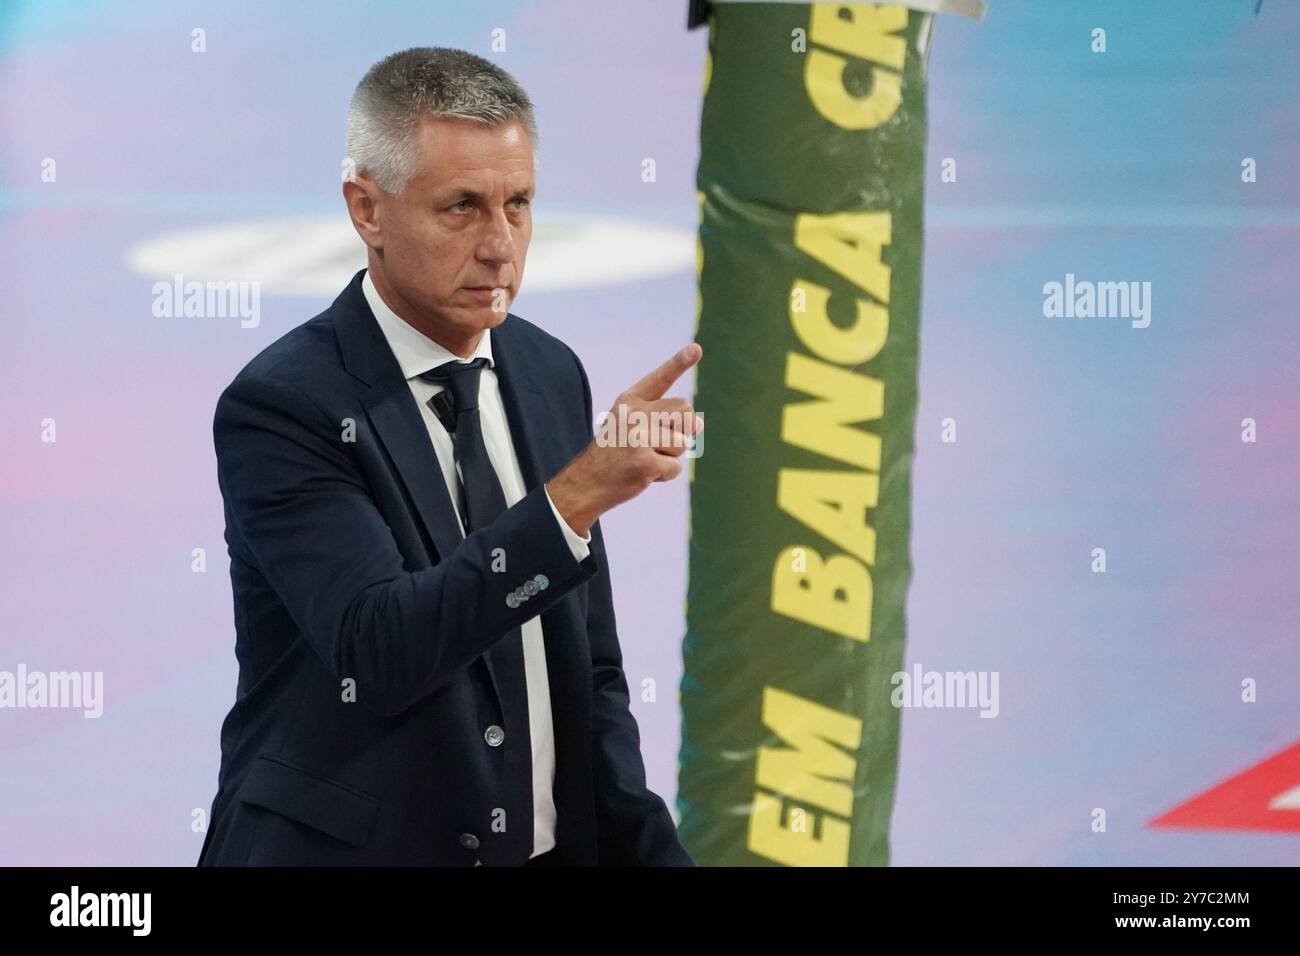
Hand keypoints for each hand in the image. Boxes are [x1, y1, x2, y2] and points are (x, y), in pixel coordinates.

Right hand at [547, 344, 703, 535]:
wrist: (586, 483)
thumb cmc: (615, 454)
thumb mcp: (631, 426)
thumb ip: (664, 419)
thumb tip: (700, 425)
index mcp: (629, 401)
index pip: (660, 378)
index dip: (679, 362)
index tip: (697, 348)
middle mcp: (634, 414)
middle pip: (685, 411)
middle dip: (682, 429)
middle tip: (657, 443)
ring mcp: (639, 437)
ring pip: (683, 442)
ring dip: (670, 456)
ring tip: (645, 459)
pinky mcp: (644, 462)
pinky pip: (675, 467)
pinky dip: (664, 475)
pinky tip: (643, 474)